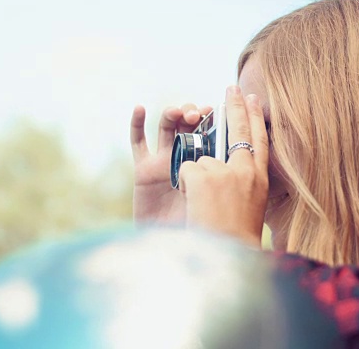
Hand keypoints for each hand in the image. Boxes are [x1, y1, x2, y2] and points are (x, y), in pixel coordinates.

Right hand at [130, 103, 211, 224]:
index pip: (216, 130)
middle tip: (200, 115)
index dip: (217, 115)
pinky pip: (138, 143)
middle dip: (195, 114)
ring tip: (178, 113)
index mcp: (214, 162)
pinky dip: (137, 124)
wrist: (181, 251)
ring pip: (168, 128)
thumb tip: (215, 155)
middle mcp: (191, 159)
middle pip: (191, 125)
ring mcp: (167, 162)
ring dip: (173, 114)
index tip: (220, 107)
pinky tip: (140, 108)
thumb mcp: (220, 196)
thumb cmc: (208, 228)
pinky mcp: (144, 170)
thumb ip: (218, 174)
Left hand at [178, 87, 268, 247]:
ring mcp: (223, 171)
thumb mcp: (248, 207)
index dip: (257, 118)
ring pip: (201, 159)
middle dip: (235, 106)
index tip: (254, 100)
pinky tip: (190, 199)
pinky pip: (185, 168)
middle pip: (240, 130)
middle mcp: (244, 171)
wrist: (227, 257)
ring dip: (196, 177)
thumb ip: (243, 184)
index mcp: (259, 179)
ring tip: (203, 200)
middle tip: (231, 87)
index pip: (260, 140)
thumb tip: (234, 169)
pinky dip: (184, 185)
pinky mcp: (201, 175)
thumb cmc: (235, 240)